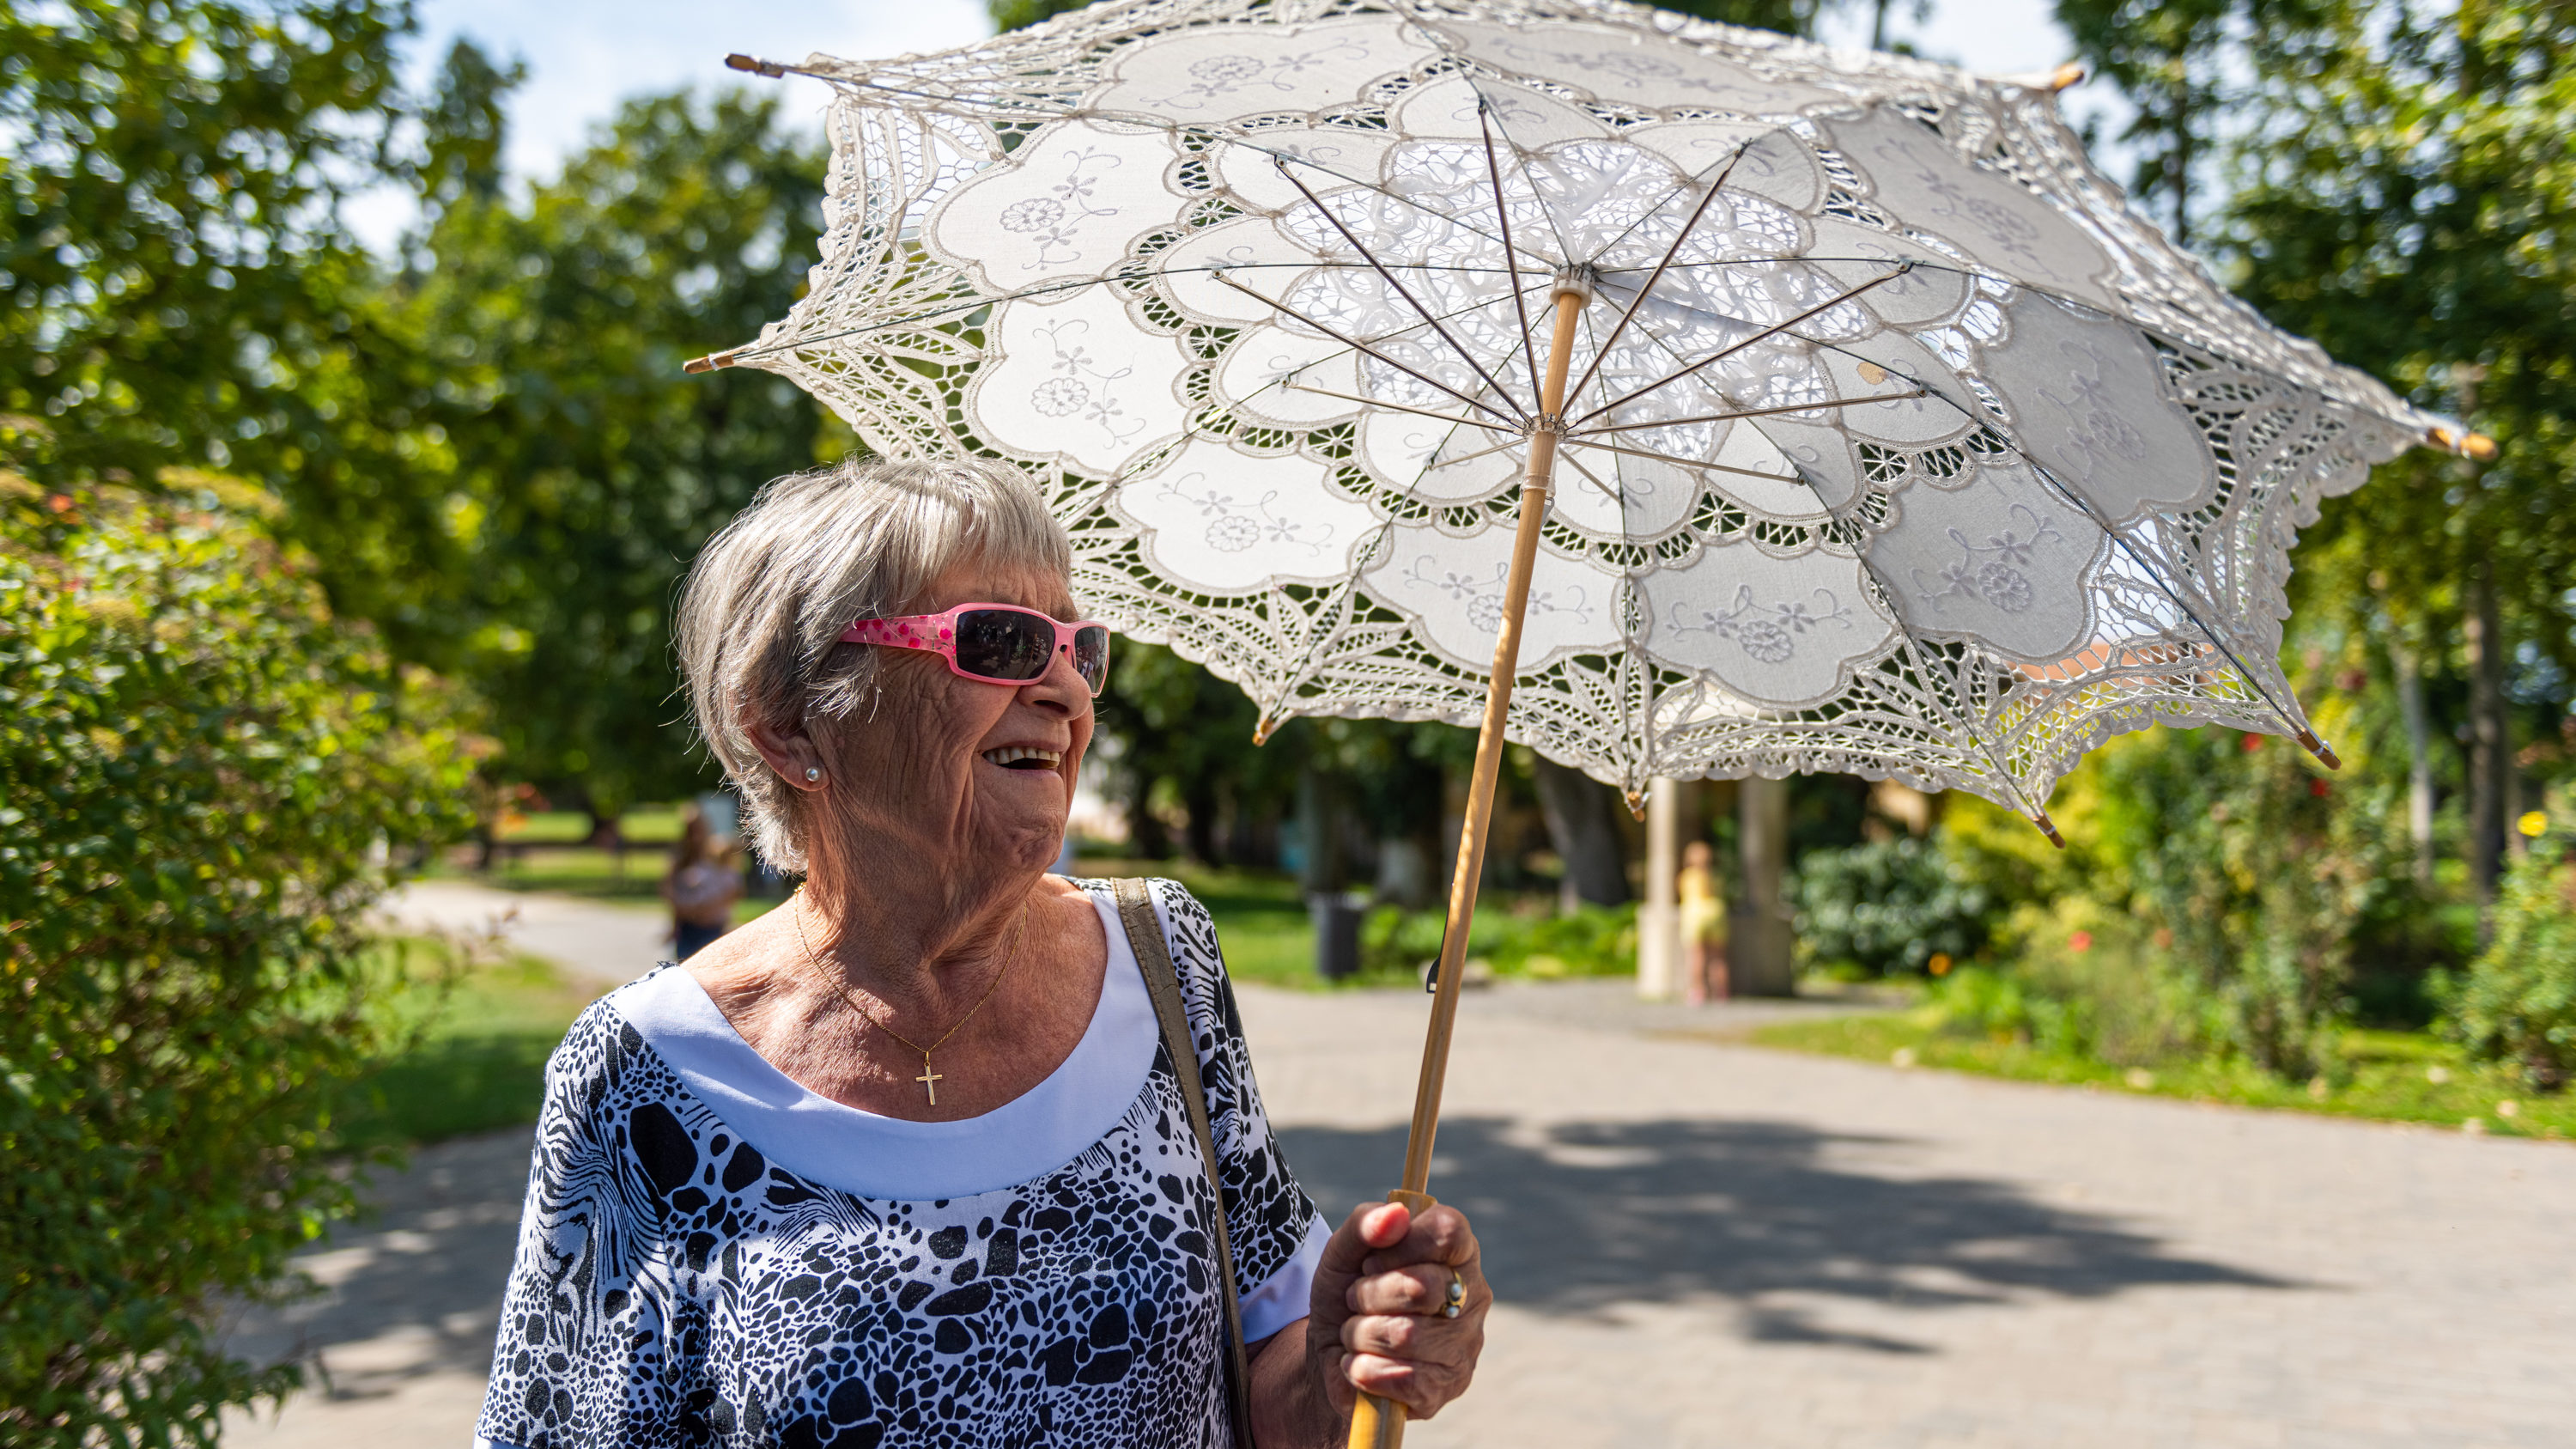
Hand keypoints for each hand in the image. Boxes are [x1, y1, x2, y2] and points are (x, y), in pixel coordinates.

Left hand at [1305, 1199, 1487, 1421]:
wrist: (1330, 1361)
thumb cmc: (1347, 1298)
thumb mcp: (1342, 1253)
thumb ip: (1365, 1223)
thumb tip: (1396, 1215)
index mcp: (1455, 1253)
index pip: (1449, 1231)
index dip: (1403, 1244)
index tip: (1372, 1260)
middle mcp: (1471, 1297)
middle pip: (1422, 1286)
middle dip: (1369, 1295)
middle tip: (1357, 1301)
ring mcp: (1464, 1346)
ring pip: (1406, 1335)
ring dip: (1361, 1334)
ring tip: (1357, 1335)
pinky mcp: (1447, 1388)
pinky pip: (1402, 1378)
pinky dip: (1365, 1370)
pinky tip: (1361, 1365)